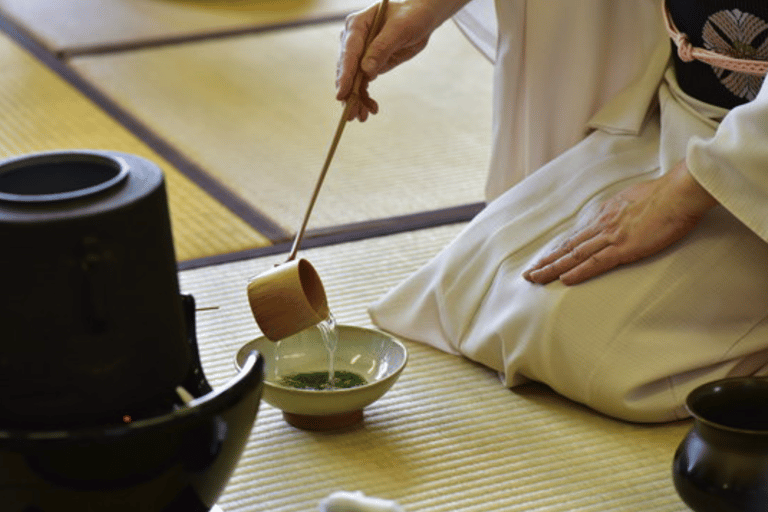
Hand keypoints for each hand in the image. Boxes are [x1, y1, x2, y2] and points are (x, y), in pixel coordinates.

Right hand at [336, 0, 466, 120]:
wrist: (419, 19)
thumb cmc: (411, 16)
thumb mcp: (400, 29)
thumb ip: (382, 47)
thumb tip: (366, 71)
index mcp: (357, 25)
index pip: (349, 52)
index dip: (345, 74)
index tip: (342, 93)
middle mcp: (353, 39)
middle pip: (346, 69)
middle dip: (349, 93)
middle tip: (351, 114)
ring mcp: (359, 53)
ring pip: (352, 80)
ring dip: (356, 99)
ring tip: (362, 117)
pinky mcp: (367, 64)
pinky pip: (362, 83)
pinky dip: (365, 97)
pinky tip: (371, 108)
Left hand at [523, 161, 717, 284]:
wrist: (679, 192)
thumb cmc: (667, 194)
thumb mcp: (637, 198)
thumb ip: (625, 209)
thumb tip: (624, 214)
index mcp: (606, 214)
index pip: (577, 236)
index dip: (559, 249)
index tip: (545, 258)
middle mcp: (602, 225)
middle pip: (568, 247)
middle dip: (547, 261)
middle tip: (529, 274)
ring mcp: (611, 236)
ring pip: (574, 255)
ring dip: (553, 268)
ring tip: (535, 279)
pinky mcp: (624, 247)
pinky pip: (596, 263)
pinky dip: (578, 272)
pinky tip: (564, 280)